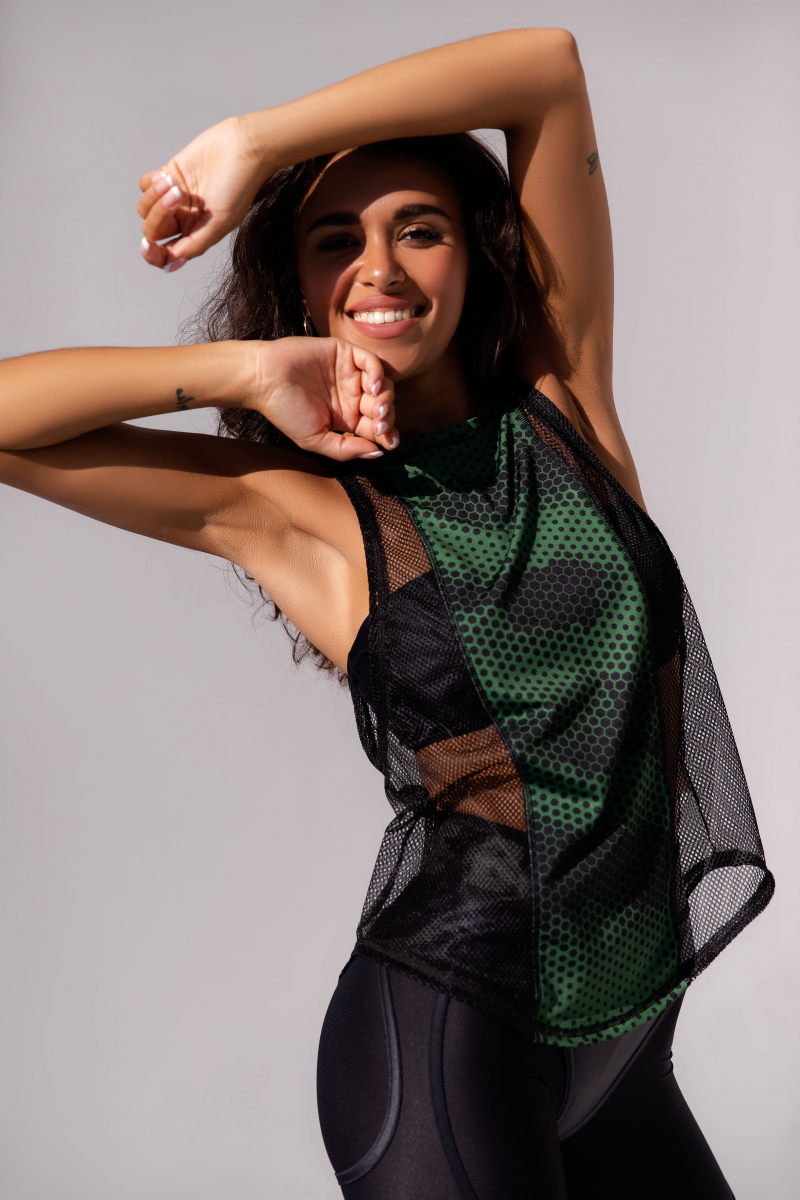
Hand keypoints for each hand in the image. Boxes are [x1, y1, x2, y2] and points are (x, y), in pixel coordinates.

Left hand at [137, 116, 268, 271]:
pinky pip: (146, 185)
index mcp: (196, 235)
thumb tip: (170, 265)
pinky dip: (151, 183)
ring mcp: (175, 198)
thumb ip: (195, 245)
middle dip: (159, 215)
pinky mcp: (169, 175)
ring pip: (145, 208)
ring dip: (155, 196)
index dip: (153, 255)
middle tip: (177, 196)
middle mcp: (184, 220)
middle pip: (153, 230)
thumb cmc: (238, 186)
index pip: (166, 254)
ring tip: (173, 182)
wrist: (243, 148)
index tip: (148, 246)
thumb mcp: (220, 222)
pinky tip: (168, 176)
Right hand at [247, 337, 397, 460]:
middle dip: (387, 418)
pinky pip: (372, 361)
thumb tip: (376, 454)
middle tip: (380, 426)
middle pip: (384, 406)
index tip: (390, 443)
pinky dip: (378, 374)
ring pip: (383, 385)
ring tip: (376, 409)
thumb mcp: (315, 440)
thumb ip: (345, 449)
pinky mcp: (345, 353)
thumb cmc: (284, 411)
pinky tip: (372, 387)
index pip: (375, 427)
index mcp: (346, 418)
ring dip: (386, 398)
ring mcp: (350, 374)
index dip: (387, 435)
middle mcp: (351, 396)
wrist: (263, 379)